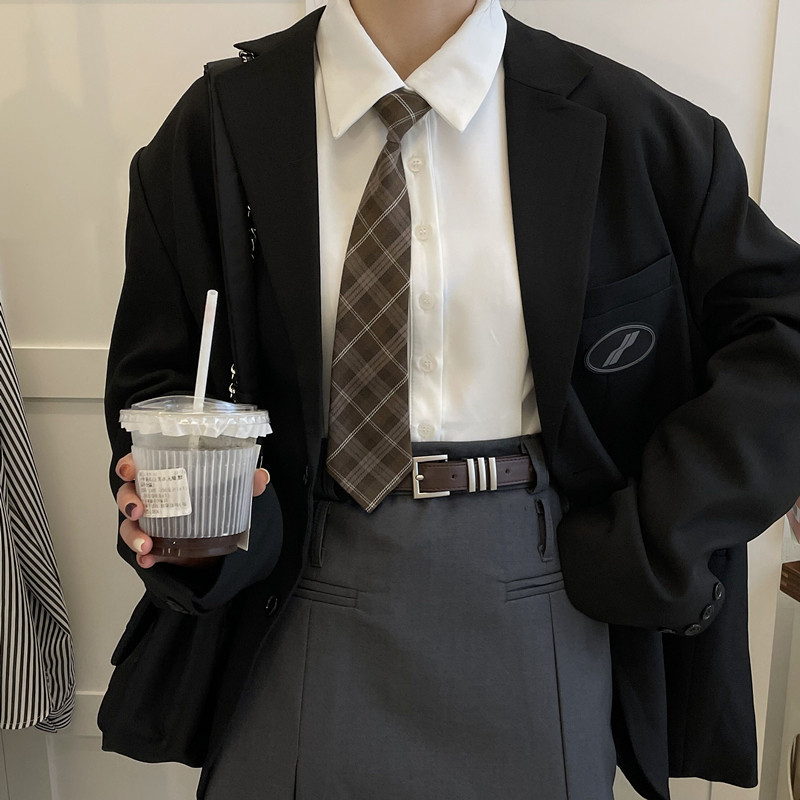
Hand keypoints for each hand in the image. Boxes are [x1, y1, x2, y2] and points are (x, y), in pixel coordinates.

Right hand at [115, 454, 269, 568]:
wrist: (221, 540)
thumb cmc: (217, 503)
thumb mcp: (233, 490)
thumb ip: (246, 483)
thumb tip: (261, 477)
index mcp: (166, 473)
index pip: (140, 463)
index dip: (129, 463)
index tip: (129, 469)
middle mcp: (154, 496)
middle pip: (128, 492)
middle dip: (127, 500)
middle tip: (137, 509)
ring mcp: (151, 522)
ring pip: (129, 524)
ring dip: (133, 533)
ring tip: (145, 544)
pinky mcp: (155, 545)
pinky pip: (142, 550)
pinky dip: (144, 556)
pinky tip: (149, 559)